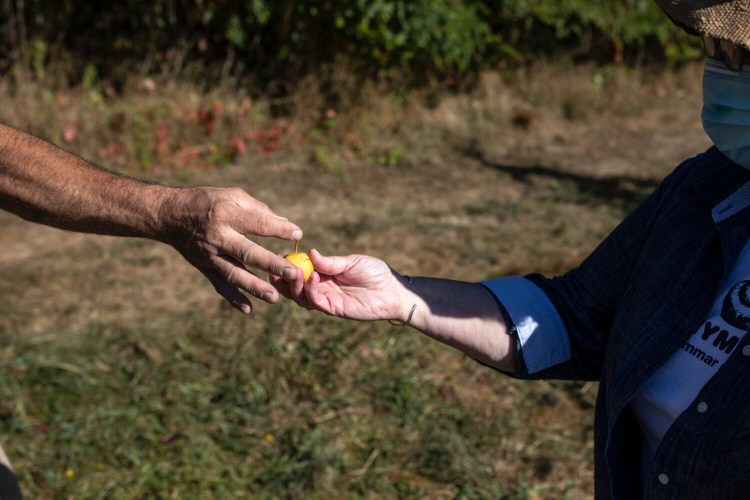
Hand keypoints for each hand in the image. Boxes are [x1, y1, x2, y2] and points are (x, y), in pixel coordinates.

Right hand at [159, 186, 302, 313]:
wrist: (170, 215)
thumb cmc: (207, 201)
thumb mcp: (232, 195)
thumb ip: (259, 210)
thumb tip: (286, 223)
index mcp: (228, 215)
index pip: (258, 224)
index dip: (279, 229)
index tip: (298, 234)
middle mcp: (219, 237)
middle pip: (248, 253)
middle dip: (272, 264)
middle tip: (293, 274)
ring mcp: (210, 255)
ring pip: (235, 274)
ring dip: (255, 287)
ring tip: (274, 297)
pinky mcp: (204, 268)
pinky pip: (220, 285)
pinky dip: (233, 298)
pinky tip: (248, 310)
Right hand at [272, 249, 404, 321]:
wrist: (393, 291)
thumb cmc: (375, 273)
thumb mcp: (352, 262)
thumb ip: (330, 262)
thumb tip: (310, 253)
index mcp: (325, 274)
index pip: (300, 272)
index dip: (288, 267)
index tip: (278, 258)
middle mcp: (323, 288)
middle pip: (296, 288)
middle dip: (284, 280)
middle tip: (278, 270)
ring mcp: (328, 299)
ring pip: (302, 297)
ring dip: (296, 285)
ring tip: (297, 272)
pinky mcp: (335, 309)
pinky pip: (317, 302)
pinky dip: (311, 291)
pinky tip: (314, 277)